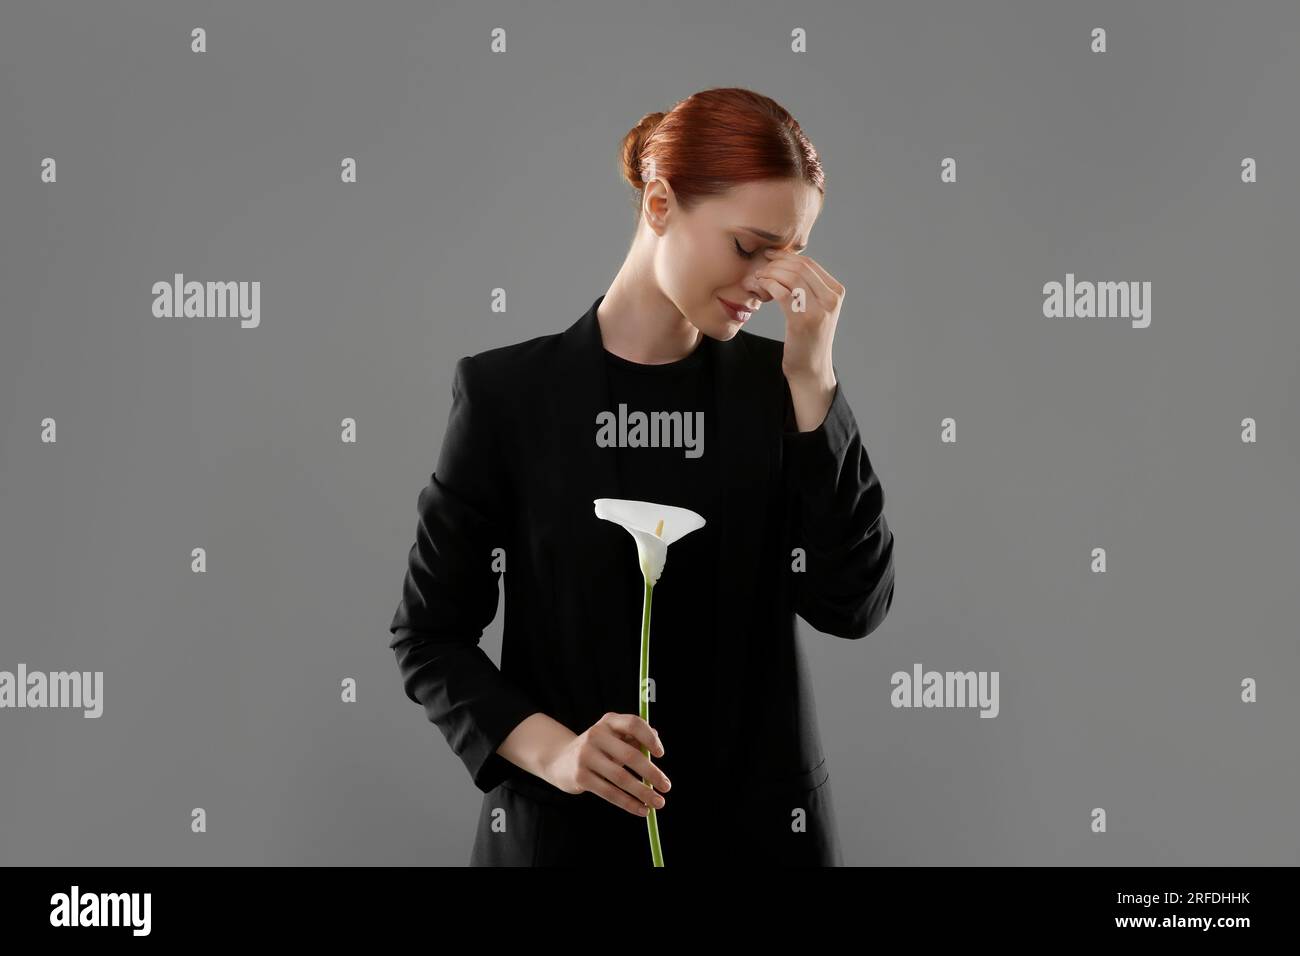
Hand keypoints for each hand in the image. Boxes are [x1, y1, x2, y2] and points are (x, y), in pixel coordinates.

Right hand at [542, 712, 670, 816]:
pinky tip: (641, 810)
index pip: (633, 724)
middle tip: (666, 787)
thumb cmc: (597, 748)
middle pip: (630, 755)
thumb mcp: (613, 736)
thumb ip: (634, 738)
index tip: (661, 754)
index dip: (649, 738)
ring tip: (658, 802)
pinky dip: (629, 803)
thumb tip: (656, 743)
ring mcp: (586, 756)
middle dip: (652, 773)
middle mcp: (596, 735)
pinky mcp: (580, 777)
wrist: (560, 760)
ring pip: (621, 778)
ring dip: (643, 792)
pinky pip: (610, 793)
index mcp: (609, 722)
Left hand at [754, 248, 843, 387]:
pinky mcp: (803, 321)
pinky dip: (768, 285)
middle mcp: (831, 299)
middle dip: (776, 263)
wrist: (811, 369)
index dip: (786, 256)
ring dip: (769, 273)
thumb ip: (809, 288)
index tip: (769, 255)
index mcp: (836, 292)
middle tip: (760, 266)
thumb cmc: (807, 338)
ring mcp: (819, 310)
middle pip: (799, 267)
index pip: (809, 264)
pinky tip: (759, 287)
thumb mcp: (815, 309)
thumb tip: (786, 262)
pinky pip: (782, 293)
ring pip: (791, 277)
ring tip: (757, 278)